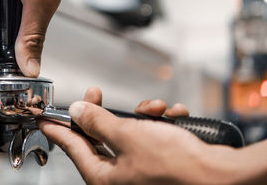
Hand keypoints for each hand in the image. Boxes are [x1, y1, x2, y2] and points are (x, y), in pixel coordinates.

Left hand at [39, 87, 236, 184]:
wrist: (224, 177)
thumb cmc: (178, 167)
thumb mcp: (128, 136)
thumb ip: (98, 122)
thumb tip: (78, 111)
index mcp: (103, 178)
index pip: (71, 147)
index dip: (57, 128)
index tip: (44, 119)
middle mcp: (119, 178)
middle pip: (98, 138)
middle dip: (104, 113)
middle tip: (95, 94)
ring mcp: (140, 172)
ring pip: (127, 134)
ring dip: (139, 115)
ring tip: (155, 109)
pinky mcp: (160, 165)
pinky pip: (150, 138)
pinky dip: (160, 124)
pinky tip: (173, 118)